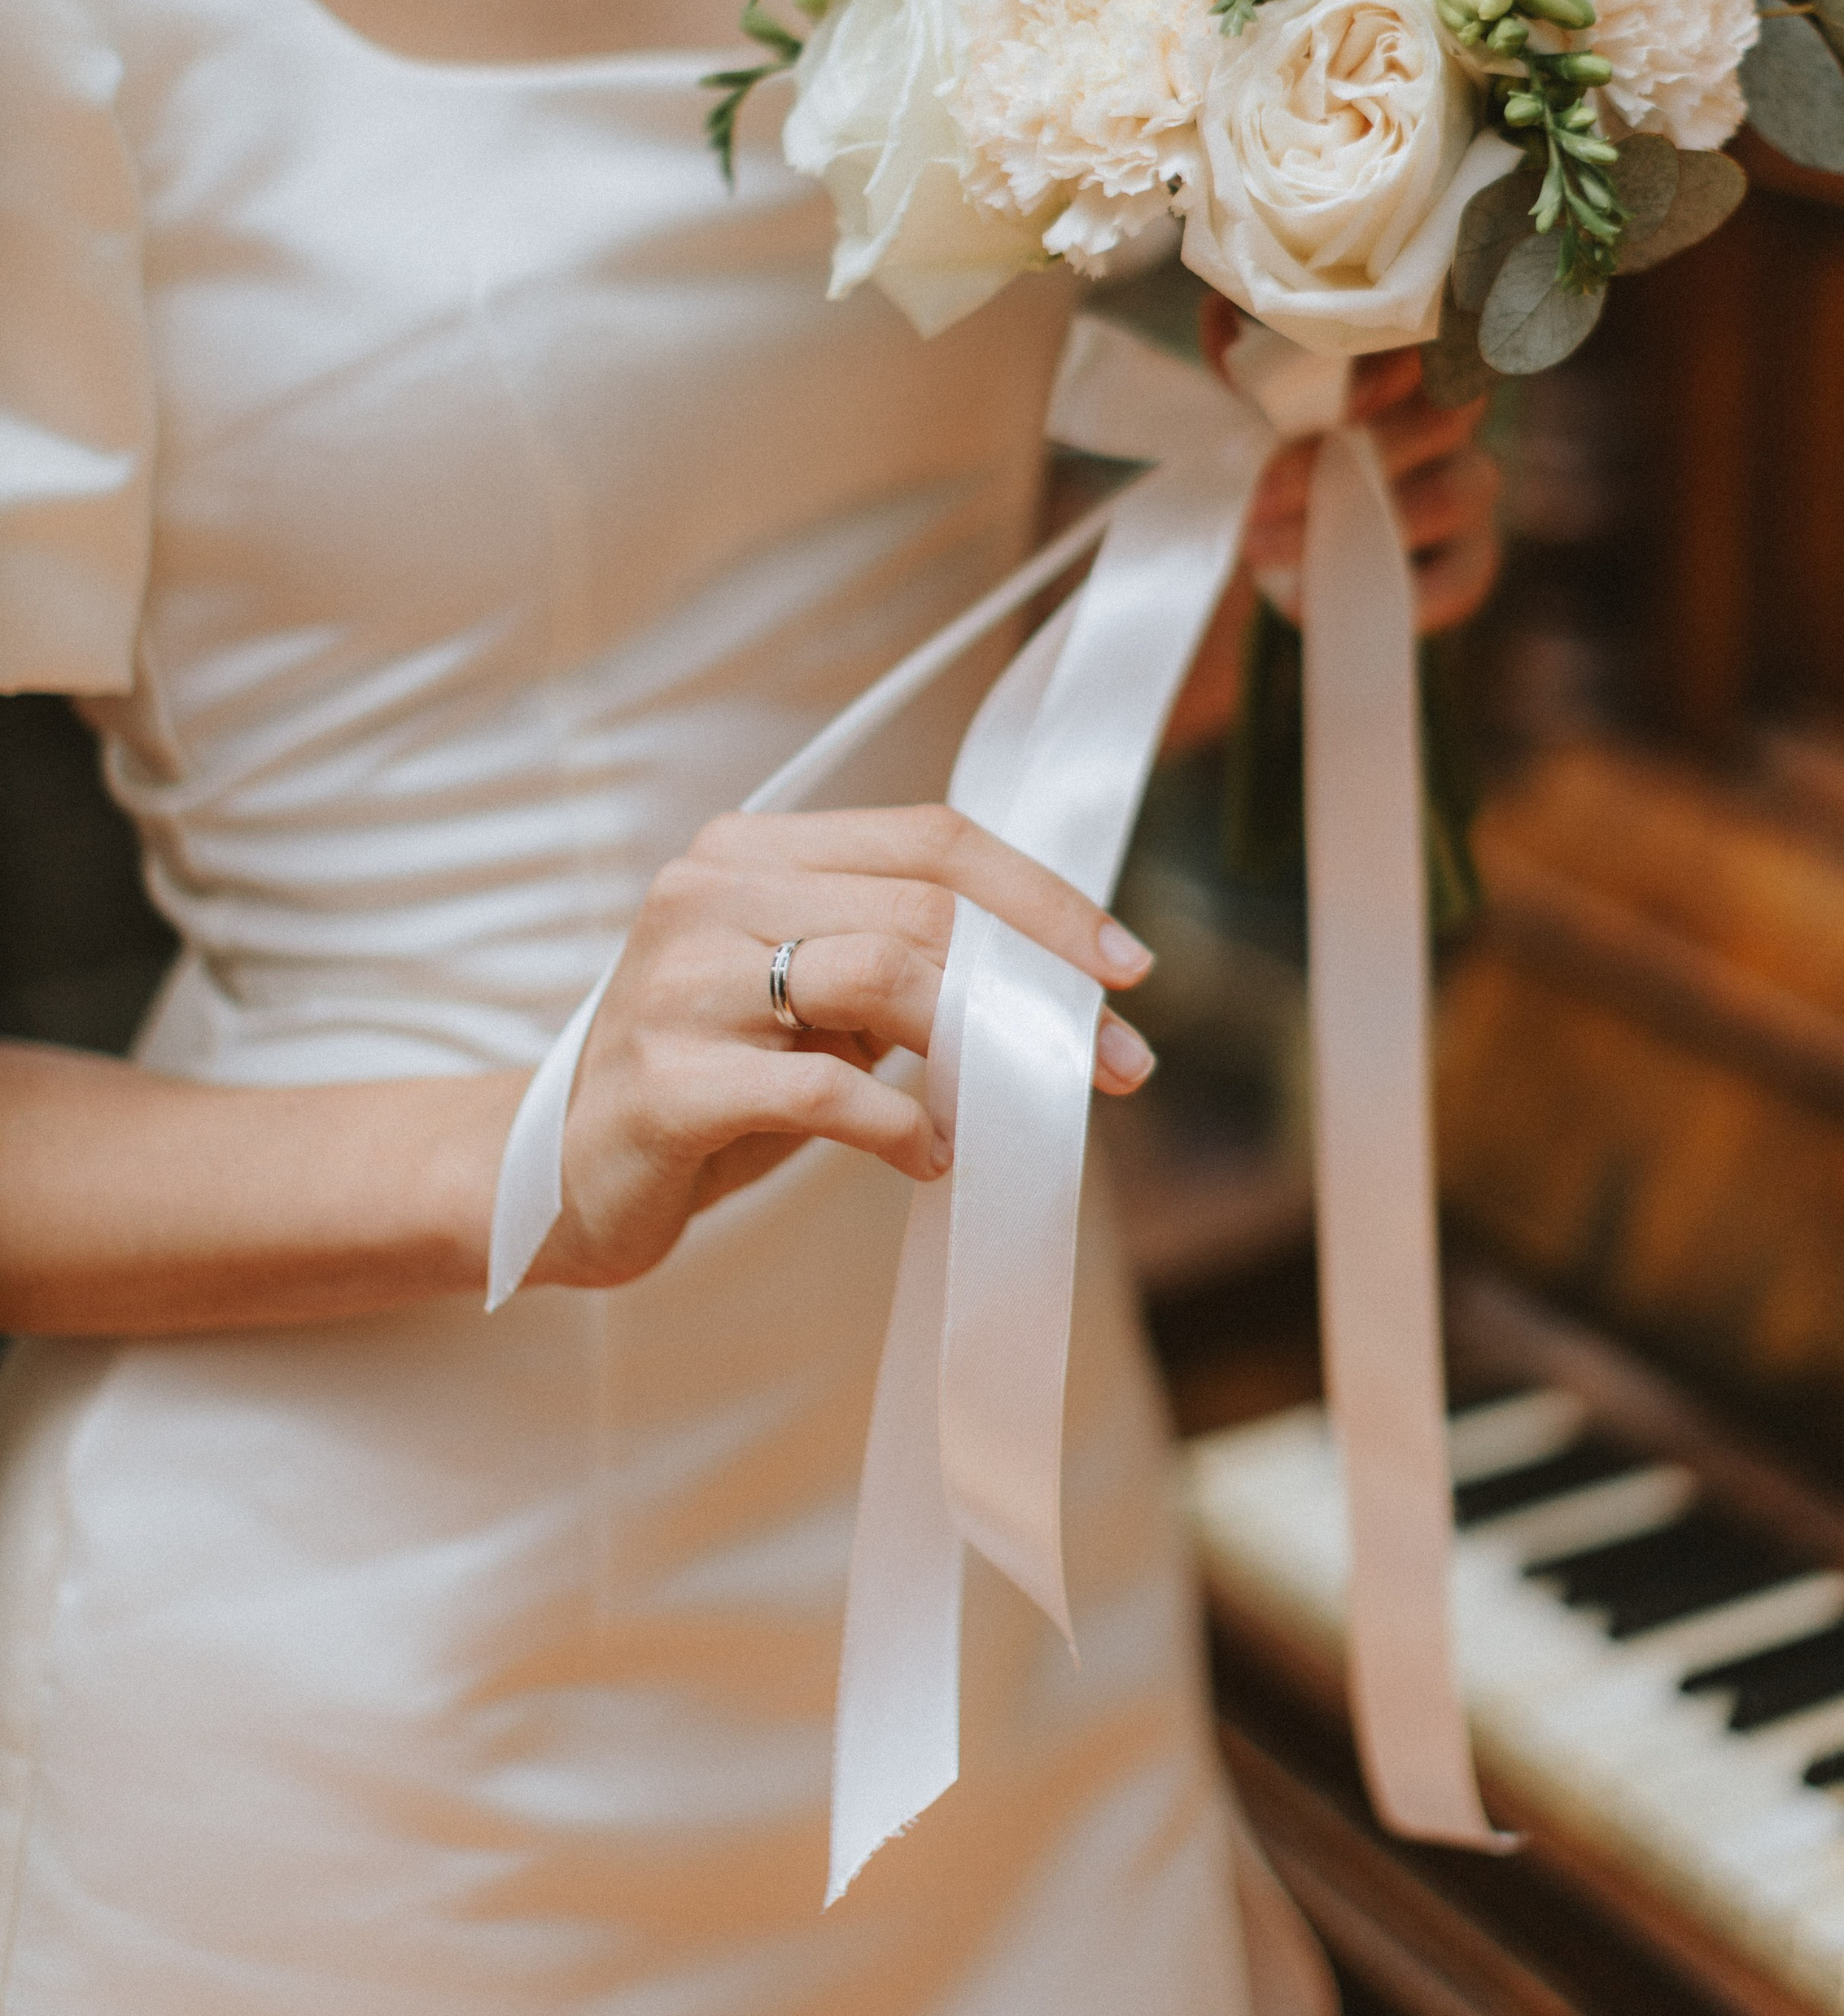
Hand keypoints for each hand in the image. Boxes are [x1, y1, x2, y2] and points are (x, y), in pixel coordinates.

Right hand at [532, 805, 1157, 1289]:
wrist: (548, 1175)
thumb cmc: (707, 1083)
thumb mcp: (806, 1004)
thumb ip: (901, 969)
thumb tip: (1053, 986)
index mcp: (748, 852)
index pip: (930, 840)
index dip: (1041, 898)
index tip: (1123, 967)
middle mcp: (706, 894)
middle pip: (921, 908)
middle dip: (1035, 986)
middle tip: (1108, 1063)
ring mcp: (678, 984)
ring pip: (880, 978)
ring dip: (976, 1050)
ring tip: (1005, 1107)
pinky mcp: (665, 1081)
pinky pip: (820, 1089)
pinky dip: (897, 1125)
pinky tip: (926, 1156)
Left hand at [1202, 301, 1501, 636]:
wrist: (1276, 533)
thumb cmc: (1276, 445)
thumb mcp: (1252, 399)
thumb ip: (1245, 357)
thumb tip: (1221, 316)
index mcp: (1408, 364)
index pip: (1437, 342)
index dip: (1398, 367)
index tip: (1337, 403)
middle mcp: (1452, 416)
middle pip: (1447, 416)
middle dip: (1354, 456)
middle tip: (1263, 491)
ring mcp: (1468, 487)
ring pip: (1453, 493)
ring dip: (1354, 525)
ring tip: (1260, 546)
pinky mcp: (1468, 561)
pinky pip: (1462, 579)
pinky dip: (1394, 595)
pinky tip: (1308, 600)